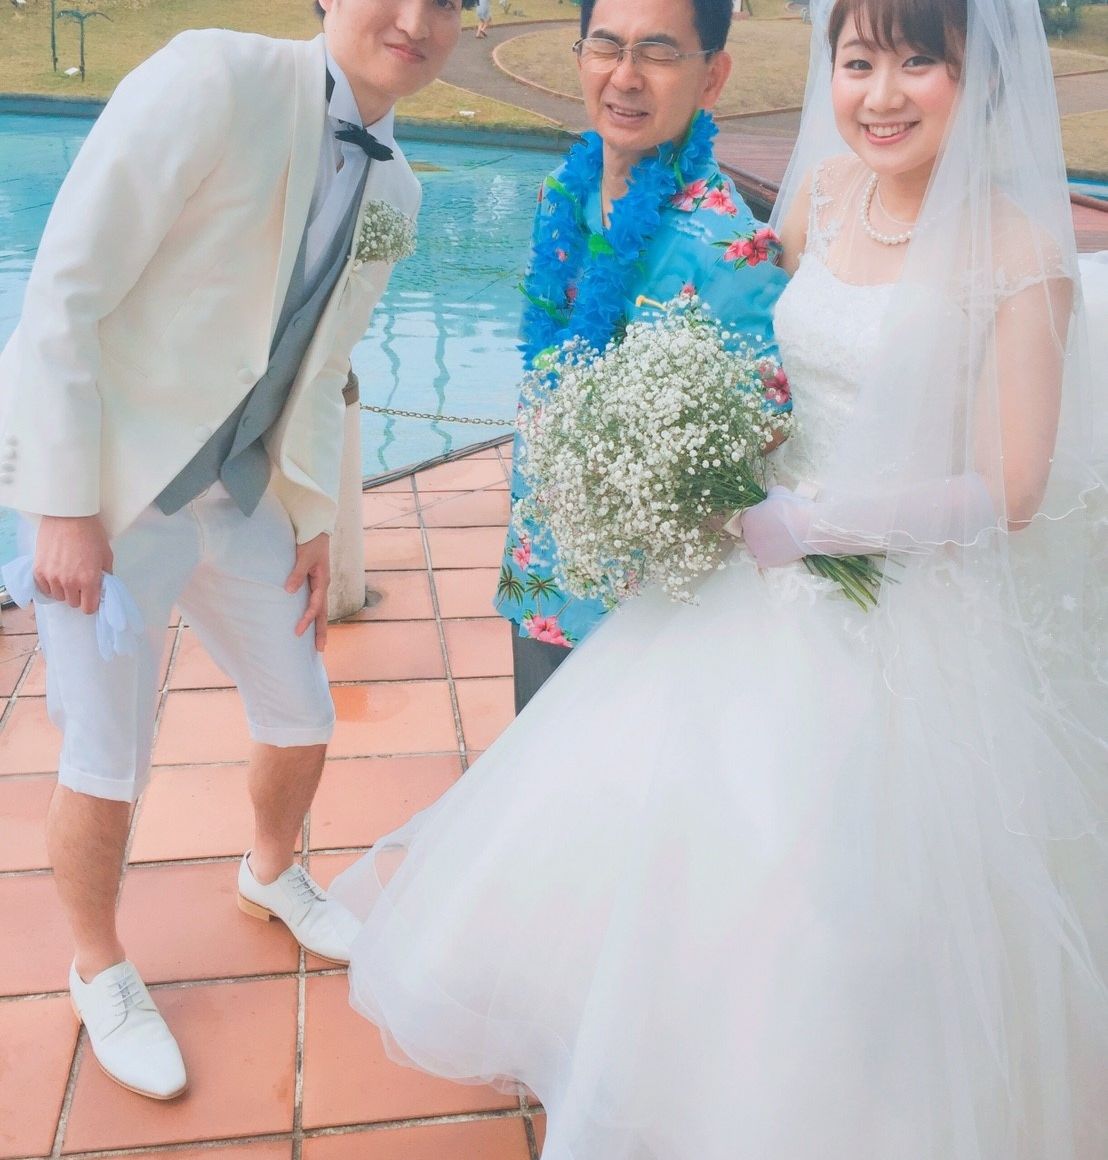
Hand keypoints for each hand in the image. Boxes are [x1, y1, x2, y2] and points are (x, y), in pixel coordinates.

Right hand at [33, 515, 112, 612]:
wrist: (68, 516)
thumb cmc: (91, 533)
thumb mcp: (106, 555)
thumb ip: (106, 576)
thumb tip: (103, 588)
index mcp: (88, 580)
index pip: (88, 608)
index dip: (92, 603)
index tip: (92, 596)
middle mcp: (69, 582)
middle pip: (73, 603)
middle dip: (79, 595)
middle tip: (81, 582)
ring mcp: (52, 577)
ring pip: (58, 597)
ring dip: (64, 590)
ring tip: (68, 576)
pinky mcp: (38, 571)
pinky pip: (44, 589)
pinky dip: (50, 586)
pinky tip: (56, 575)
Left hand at [286, 533, 330, 650]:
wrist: (316, 527)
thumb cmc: (311, 541)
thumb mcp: (303, 556)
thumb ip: (297, 573)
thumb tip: (289, 591)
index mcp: (322, 581)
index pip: (316, 606)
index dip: (307, 619)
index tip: (298, 632)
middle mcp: (323, 585)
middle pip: (323, 613)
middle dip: (322, 631)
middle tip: (320, 649)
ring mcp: (320, 584)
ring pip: (321, 609)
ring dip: (319, 625)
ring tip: (318, 641)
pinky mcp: (315, 581)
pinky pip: (316, 602)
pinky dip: (314, 614)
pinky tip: (310, 620)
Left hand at [738, 486, 813, 567]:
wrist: (807, 528)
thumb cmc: (793, 508)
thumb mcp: (779, 492)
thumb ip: (770, 495)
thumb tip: (770, 497)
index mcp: (747, 518)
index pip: (748, 517)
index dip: (759, 516)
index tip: (770, 516)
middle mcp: (747, 535)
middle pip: (751, 532)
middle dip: (761, 530)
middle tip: (777, 528)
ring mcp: (755, 549)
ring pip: (756, 546)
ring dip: (765, 543)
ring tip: (781, 539)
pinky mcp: (765, 561)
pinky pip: (763, 559)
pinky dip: (770, 556)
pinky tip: (779, 551)